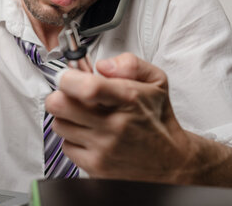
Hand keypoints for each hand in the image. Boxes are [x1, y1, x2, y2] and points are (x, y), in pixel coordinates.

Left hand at [46, 53, 193, 182]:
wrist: (172, 163)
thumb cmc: (157, 120)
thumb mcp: (156, 82)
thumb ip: (130, 64)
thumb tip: (102, 66)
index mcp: (129, 100)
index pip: (89, 87)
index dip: (68, 79)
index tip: (65, 77)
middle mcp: (115, 125)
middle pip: (60, 105)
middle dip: (60, 95)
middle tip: (69, 96)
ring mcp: (104, 148)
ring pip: (59, 124)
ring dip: (66, 118)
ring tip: (84, 117)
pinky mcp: (96, 167)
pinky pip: (66, 146)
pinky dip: (73, 139)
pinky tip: (89, 135)